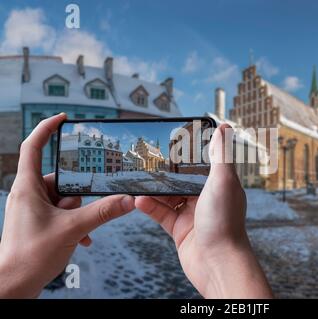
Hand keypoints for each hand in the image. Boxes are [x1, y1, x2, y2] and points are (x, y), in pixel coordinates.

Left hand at [0, 113, 134, 297]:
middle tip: (78, 213)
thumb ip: (102, 212)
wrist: (12, 286)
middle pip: (62, 180)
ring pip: (65, 199)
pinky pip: (63, 213)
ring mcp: (34, 208)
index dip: (47, 128)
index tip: (64, 119)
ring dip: (78, 214)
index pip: (34, 147)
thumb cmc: (29, 257)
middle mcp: (29, 194)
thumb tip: (127, 200)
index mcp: (28, 187)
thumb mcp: (72, 230)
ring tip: (78, 232)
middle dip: (77, 196)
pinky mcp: (39, 221)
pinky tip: (82, 238)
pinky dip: (74, 223)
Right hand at [135, 124, 272, 297]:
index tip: (173, 142)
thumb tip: (224, 127)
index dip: (189, 153)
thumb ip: (221, 155)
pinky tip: (138, 200)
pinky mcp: (180, 229)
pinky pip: (161, 213)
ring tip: (139, 179)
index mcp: (219, 185)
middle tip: (148, 160)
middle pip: (182, 179)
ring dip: (154, 189)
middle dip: (166, 171)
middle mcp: (206, 198)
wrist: (217, 263)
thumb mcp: (223, 182)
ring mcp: (192, 214)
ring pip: (169, 196)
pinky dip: (150, 206)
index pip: (202, 163)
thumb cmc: (225, 222)